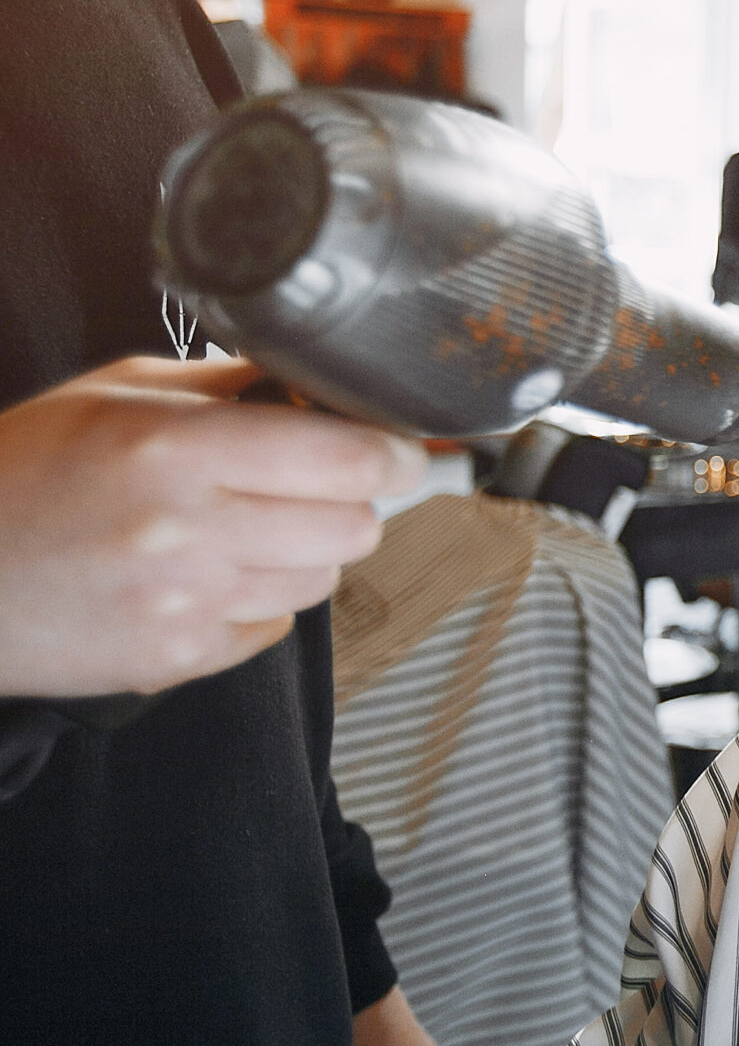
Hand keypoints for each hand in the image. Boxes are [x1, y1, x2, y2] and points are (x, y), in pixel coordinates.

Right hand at [0, 356, 425, 697]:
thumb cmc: (25, 468)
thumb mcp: (118, 394)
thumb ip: (229, 386)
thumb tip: (323, 383)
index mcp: (176, 450)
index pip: (350, 458)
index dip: (392, 452)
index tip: (395, 447)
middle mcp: (188, 531)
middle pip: (355, 527)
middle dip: (347, 502)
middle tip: (305, 486)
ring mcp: (183, 605)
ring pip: (322, 580)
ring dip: (303, 553)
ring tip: (238, 530)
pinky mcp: (173, 662)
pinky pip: (272, 628)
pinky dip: (256, 602)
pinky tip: (199, 577)